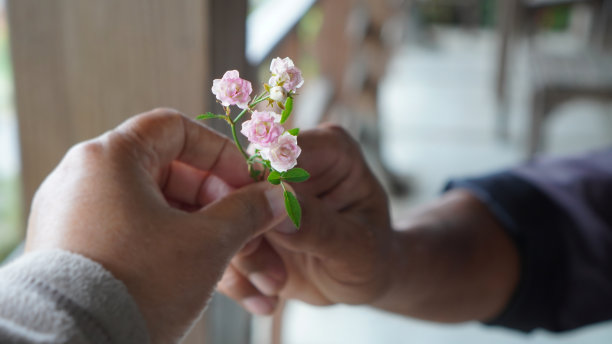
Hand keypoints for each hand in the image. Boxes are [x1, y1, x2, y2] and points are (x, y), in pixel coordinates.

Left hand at [25, 109, 286, 342]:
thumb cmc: (138, 284)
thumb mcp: (206, 243)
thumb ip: (248, 211)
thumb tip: (278, 198)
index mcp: (111, 157)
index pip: (177, 129)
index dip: (222, 154)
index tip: (249, 185)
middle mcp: (89, 180)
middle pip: (175, 178)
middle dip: (226, 210)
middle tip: (255, 236)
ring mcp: (84, 219)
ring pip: (165, 218)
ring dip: (213, 243)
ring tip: (253, 278)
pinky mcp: (84, 253)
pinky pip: (143, 242)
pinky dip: (181, 257)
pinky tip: (222, 286)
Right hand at [217, 124, 393, 313]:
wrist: (356, 279)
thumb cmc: (370, 255)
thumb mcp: (357, 248)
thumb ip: (321, 226)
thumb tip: (281, 206)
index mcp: (328, 149)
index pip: (281, 152)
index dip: (261, 187)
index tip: (265, 230)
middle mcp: (289, 161)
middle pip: (239, 179)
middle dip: (247, 232)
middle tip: (271, 277)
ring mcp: (261, 189)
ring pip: (221, 213)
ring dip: (242, 259)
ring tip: (273, 288)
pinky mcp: (242, 218)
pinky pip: (217, 239)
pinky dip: (235, 274)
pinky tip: (264, 296)